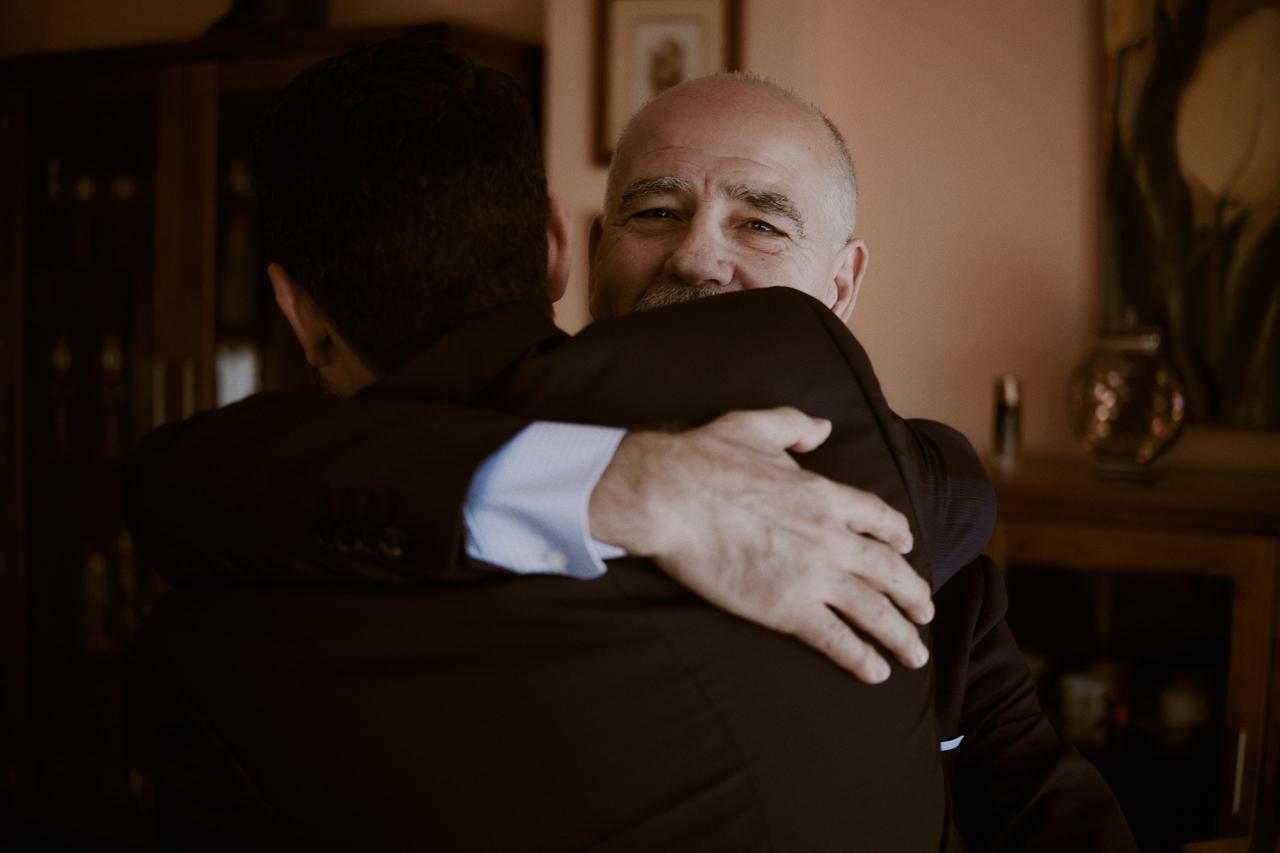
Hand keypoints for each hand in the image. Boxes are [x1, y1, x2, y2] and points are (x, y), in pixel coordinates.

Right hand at [588, 406, 932, 683]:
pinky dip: (860, 658)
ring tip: (915, 654)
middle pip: (889, 571)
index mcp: (825, 494)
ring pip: (873, 611)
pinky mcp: (786, 609)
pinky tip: (876, 673)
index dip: (898, 536)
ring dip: (900, 635)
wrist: (670, 497)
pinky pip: (836, 639)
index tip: (907, 548)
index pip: (879, 519)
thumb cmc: (704, 460)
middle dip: (913, 594)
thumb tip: (823, 427)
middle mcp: (831, 537)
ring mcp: (813, 576)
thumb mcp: (756, 426)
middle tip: (926, 611)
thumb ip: (795, 425)